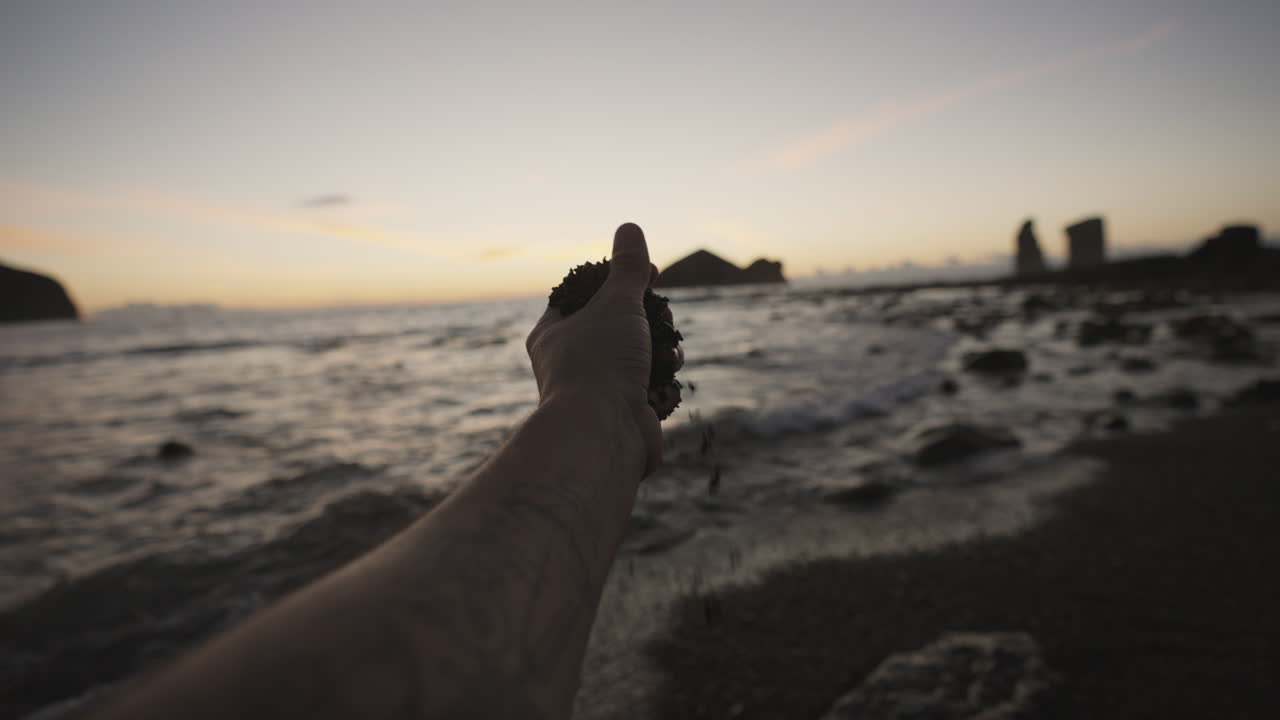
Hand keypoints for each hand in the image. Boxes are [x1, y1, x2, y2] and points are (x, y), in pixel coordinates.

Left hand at [525, 223, 671, 474]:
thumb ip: (627, 268)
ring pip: (638, 357)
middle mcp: (570, 362)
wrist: (603, 436)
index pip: (585, 294)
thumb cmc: (599, 364)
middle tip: (662, 314)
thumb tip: (629, 229)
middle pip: (618, 325)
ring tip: (669, 354)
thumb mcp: (616, 303)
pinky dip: (663, 381)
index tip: (650, 273)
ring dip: (661, 350)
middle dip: (649, 318)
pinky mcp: (622, 415)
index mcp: (554, 333)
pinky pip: (649, 388)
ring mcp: (597, 391)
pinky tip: (668, 380)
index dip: (619, 280)